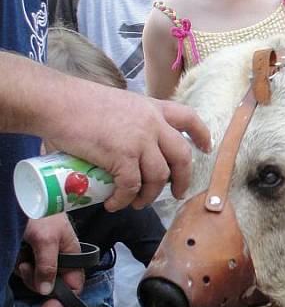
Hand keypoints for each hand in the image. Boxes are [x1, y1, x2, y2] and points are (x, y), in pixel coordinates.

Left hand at [16, 215, 82, 306]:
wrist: (24, 200)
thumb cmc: (42, 215)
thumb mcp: (46, 240)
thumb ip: (49, 265)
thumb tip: (46, 292)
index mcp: (72, 253)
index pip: (75, 283)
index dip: (64, 299)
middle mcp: (60, 258)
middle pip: (53, 285)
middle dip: (38, 283)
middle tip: (27, 270)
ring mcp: (45, 257)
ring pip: (39, 280)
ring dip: (28, 275)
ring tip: (22, 259)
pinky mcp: (32, 255)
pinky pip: (28, 272)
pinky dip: (22, 268)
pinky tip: (20, 257)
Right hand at [50, 84, 210, 210]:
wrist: (57, 102)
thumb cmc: (78, 103)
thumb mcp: (120, 104)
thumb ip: (130, 122)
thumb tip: (126, 148)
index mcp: (153, 108)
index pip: (188, 118)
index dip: (201, 134)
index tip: (206, 148)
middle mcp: (153, 123)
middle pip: (181, 155)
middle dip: (182, 178)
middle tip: (177, 193)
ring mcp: (140, 140)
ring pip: (159, 176)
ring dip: (150, 195)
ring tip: (137, 203)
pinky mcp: (122, 156)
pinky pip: (131, 186)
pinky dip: (124, 200)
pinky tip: (114, 204)